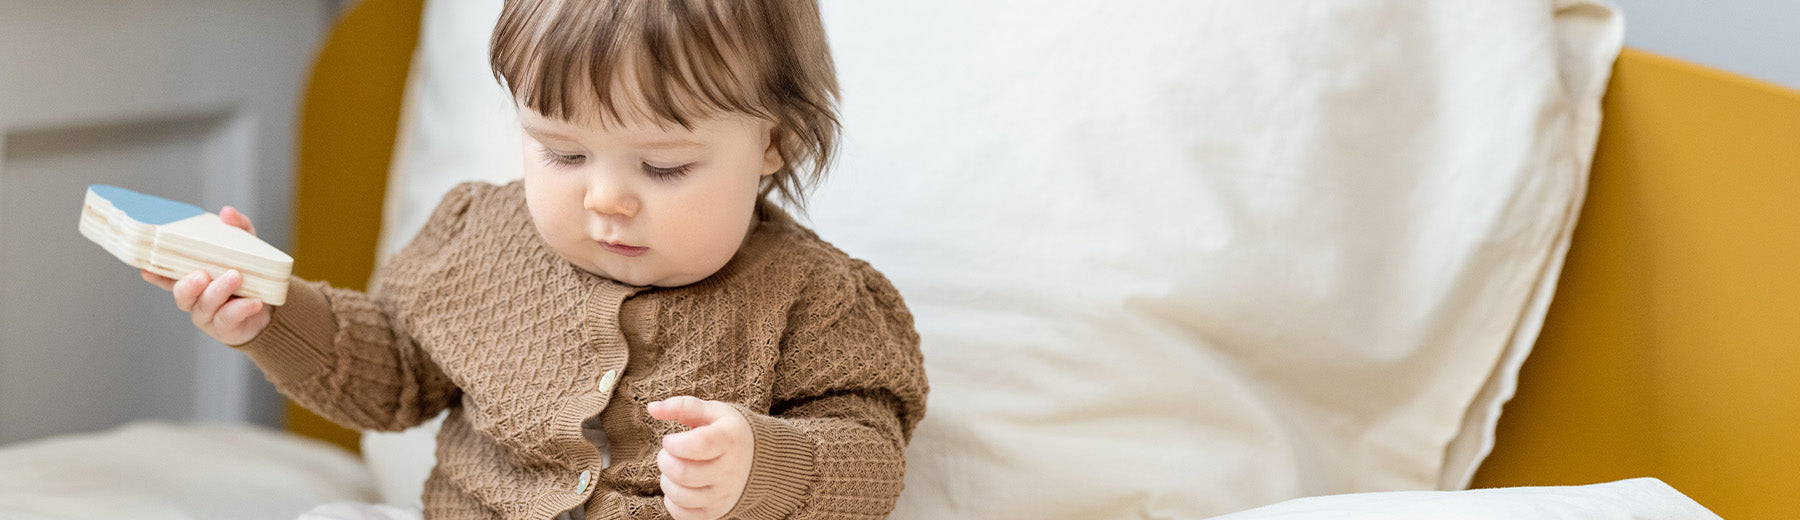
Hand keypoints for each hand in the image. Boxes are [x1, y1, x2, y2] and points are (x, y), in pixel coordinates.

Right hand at [140, 206, 273, 344]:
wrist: (272, 307)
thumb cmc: (251, 275)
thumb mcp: (247, 247)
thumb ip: (238, 228)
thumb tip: (227, 213)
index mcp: (193, 277)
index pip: (168, 275)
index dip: (156, 273)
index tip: (146, 269)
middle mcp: (196, 297)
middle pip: (182, 293)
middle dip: (189, 284)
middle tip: (202, 274)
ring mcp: (209, 314)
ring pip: (205, 305)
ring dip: (218, 290)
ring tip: (235, 277)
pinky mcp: (227, 327)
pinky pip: (229, 318)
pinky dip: (241, 308)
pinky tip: (254, 301)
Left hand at [648, 396, 754, 519]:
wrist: (760, 461)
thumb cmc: (729, 433)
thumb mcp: (712, 412)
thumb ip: (682, 406)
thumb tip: (652, 408)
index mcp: (731, 440)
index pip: (699, 445)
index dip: (675, 443)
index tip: (670, 439)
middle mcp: (730, 471)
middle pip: (683, 473)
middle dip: (664, 460)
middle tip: (669, 452)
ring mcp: (723, 495)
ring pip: (680, 495)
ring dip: (666, 480)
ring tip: (674, 468)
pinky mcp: (716, 512)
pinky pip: (682, 513)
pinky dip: (672, 500)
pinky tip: (679, 486)